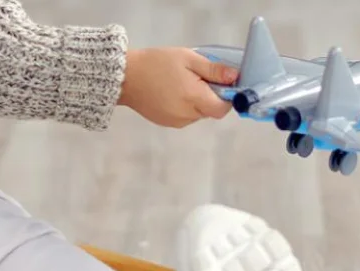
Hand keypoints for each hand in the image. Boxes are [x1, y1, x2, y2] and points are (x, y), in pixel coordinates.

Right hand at [118, 47, 237, 128]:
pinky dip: (183, 106)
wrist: (124, 77)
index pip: (222, 109)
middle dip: (209, 96)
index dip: (226, 97)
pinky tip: (171, 92)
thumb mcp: (188, 59)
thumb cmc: (156, 63)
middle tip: (196, 78)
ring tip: (180, 83)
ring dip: (196, 101)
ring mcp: (175, 121)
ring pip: (197, 114)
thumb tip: (235, 78)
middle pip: (210, 111)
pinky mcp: (166, 122)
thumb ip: (214, 70)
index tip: (220, 83)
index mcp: (194, 99)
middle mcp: (187, 115)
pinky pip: (184, 116)